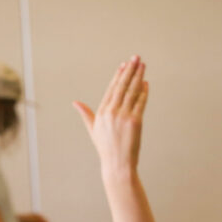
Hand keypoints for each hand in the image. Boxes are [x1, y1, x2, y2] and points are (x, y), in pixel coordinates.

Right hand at [73, 56, 148, 175]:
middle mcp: (111, 112)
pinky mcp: (135, 121)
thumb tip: (75, 103)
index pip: (111, 89)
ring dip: (138, 77)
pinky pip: (141, 103)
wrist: (117, 164)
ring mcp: (123, 116)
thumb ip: (86, 114)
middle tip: (136, 58)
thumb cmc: (106, 148)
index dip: (119, 75)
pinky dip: (144, 92)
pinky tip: (146, 83)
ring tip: (143, 65)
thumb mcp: (93, 129)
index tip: (124, 64)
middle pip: (122, 86)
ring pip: (132, 91)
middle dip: (130, 70)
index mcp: (101, 112)